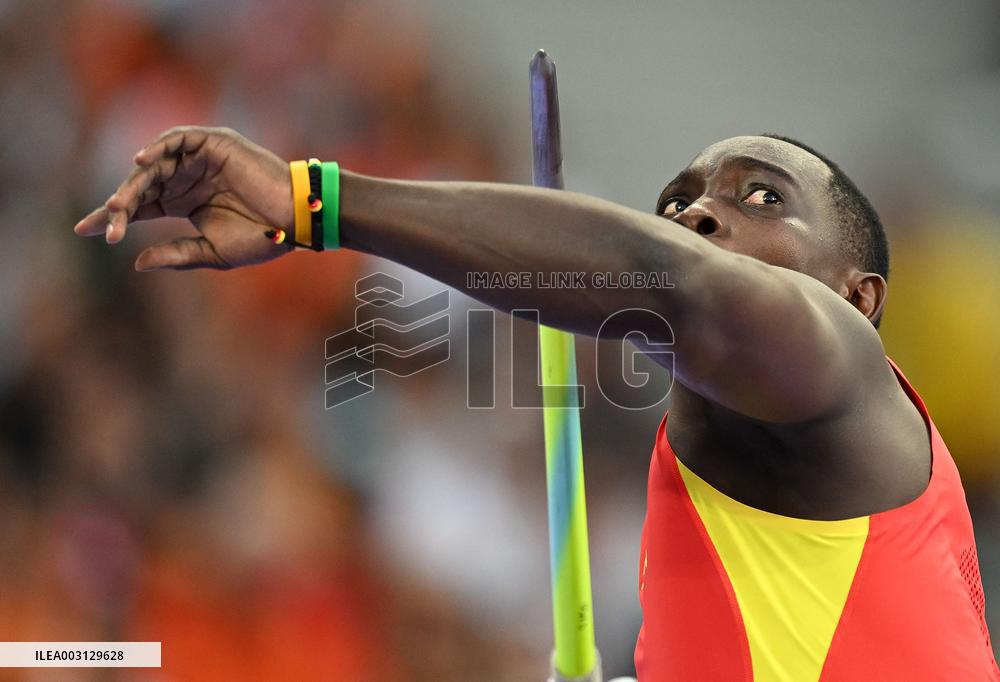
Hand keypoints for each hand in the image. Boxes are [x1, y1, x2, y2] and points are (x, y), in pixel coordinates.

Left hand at [74, 126, 293, 270]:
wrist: (296, 220)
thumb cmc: (263, 239)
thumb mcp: (212, 253)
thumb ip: (176, 254)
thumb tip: (137, 262)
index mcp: (185, 204)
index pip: (141, 206)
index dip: (114, 216)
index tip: (85, 230)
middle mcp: (187, 179)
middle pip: (141, 187)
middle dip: (120, 204)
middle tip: (106, 223)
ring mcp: (199, 160)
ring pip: (155, 165)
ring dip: (135, 183)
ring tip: (120, 204)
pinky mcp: (215, 143)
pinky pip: (178, 138)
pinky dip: (158, 147)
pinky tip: (141, 163)